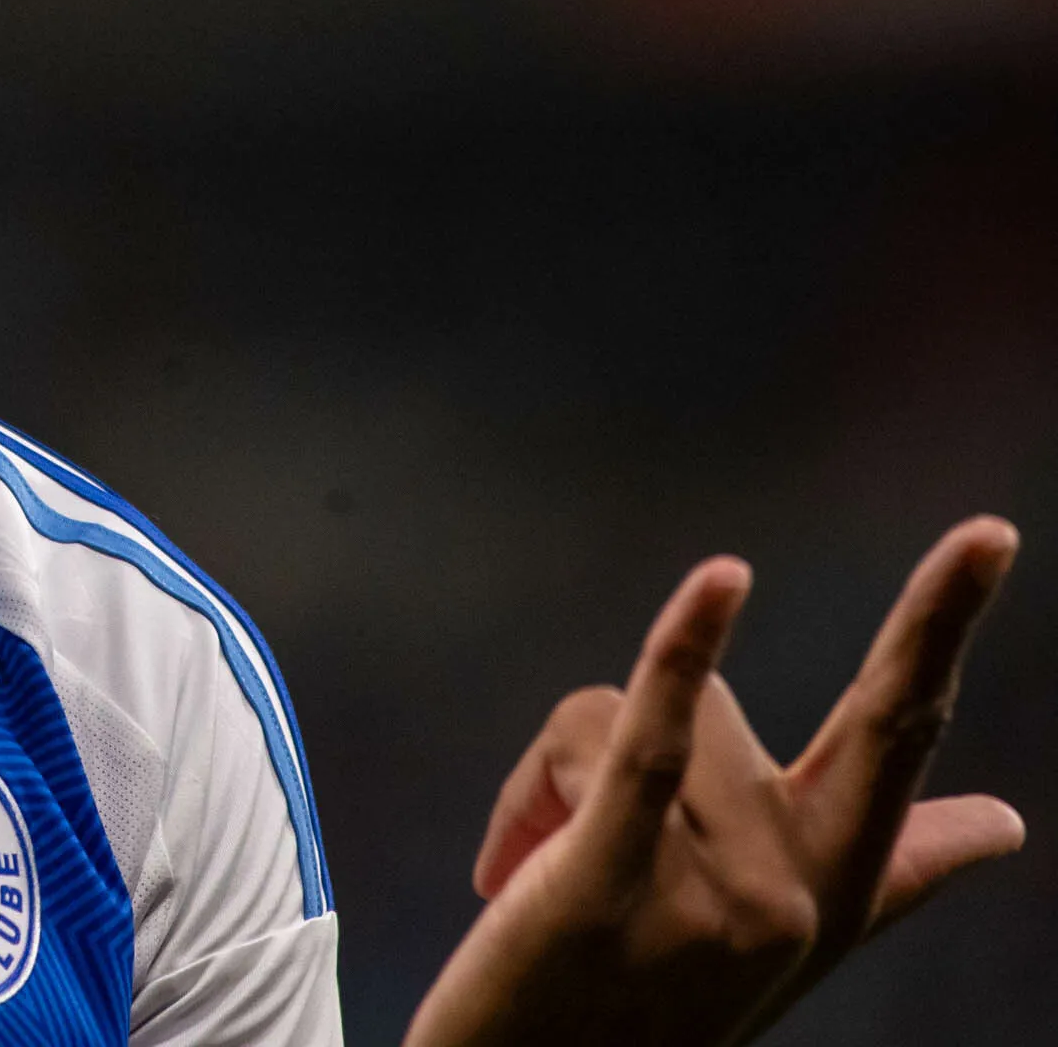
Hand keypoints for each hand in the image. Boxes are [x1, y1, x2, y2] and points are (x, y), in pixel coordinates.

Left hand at [403, 517, 1022, 1046]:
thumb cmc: (619, 1007)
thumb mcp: (748, 936)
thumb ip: (861, 872)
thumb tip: (1003, 827)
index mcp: (828, 898)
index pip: (907, 772)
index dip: (946, 649)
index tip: (989, 548)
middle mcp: (796, 896)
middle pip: (878, 725)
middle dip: (941, 618)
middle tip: (987, 534)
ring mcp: (718, 894)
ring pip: (645, 711)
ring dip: (557, 767)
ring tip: (530, 863)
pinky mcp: (615, 882)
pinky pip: (650, 745)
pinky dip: (682, 656)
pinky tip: (723, 586)